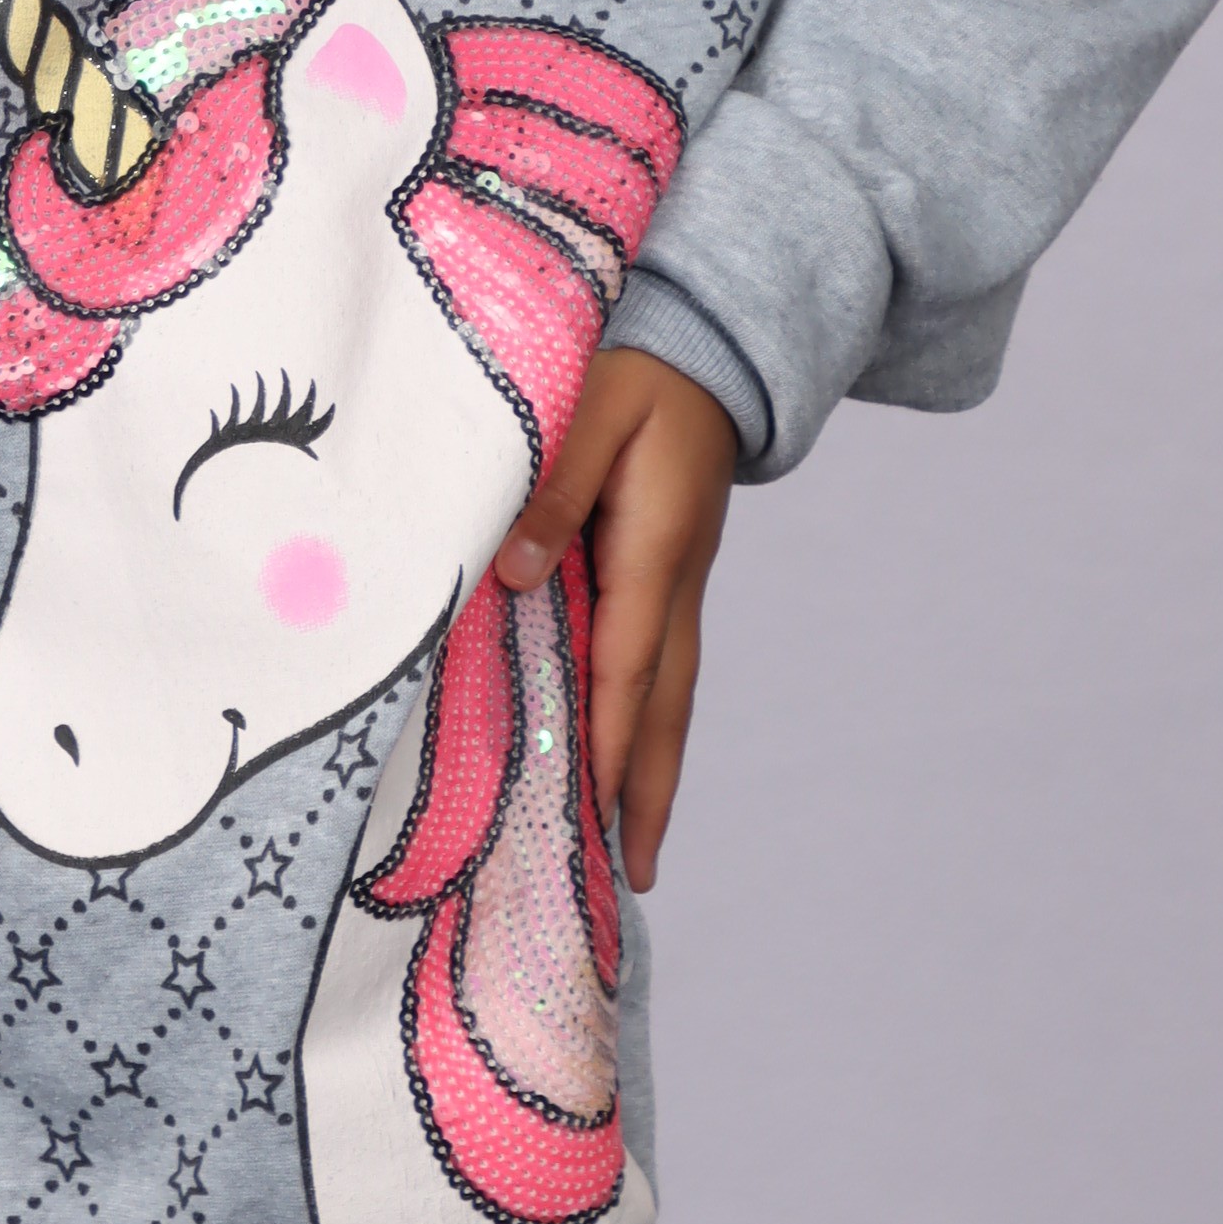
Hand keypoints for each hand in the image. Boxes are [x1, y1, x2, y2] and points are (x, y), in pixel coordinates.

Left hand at [493, 345, 737, 892]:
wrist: (708, 348)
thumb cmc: (640, 372)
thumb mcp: (590, 409)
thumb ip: (552, 486)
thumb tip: (514, 573)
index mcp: (653, 550)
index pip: (625, 665)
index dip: (608, 743)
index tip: (595, 814)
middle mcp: (675, 581)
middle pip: (664, 704)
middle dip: (648, 790)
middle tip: (639, 875)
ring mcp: (679, 583)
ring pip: (668, 693)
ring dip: (652, 767)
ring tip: (640, 844)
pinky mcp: (669, 575)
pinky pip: (659, 663)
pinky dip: (646, 720)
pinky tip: (622, 749)